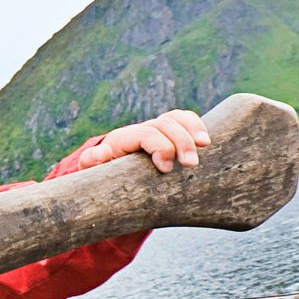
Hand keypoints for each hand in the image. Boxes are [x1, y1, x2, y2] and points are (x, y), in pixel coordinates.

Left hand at [75, 109, 211, 172]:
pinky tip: (206, 140)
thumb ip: (92, 163)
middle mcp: (139, 130)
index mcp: (121, 139)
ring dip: (193, 129)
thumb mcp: (92, 174)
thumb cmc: (102, 181)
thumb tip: (102, 152)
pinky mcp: (167, 135)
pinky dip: (196, 126)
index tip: (166, 168)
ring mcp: (154, 131)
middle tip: (191, 164)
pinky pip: (184, 121)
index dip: (160, 147)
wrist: (109, 179)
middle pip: (164, 124)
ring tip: (205, 145)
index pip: (145, 133)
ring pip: (176, 118)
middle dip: (181, 141)